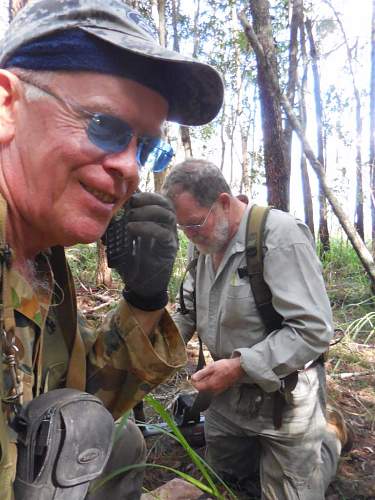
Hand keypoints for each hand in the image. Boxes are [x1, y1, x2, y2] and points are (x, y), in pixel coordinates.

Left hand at [113, 192, 177, 309]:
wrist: (141, 287)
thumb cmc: (132, 263)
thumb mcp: (122, 241)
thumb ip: (119, 227)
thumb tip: (107, 212)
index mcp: (158, 222)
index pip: (159, 200)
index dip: (146, 194)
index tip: (130, 195)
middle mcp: (167, 227)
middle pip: (167, 204)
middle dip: (149, 199)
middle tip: (132, 203)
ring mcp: (170, 238)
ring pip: (168, 215)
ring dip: (148, 211)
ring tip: (131, 216)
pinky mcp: (169, 250)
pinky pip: (163, 234)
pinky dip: (147, 228)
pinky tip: (132, 228)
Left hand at [191, 358, 244, 394]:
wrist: (237, 368)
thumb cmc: (225, 366)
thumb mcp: (211, 367)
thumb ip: (201, 374)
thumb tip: (192, 378)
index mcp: (210, 385)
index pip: (197, 387)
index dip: (194, 380)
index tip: (195, 374)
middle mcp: (214, 390)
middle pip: (202, 387)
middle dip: (201, 379)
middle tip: (203, 370)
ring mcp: (218, 390)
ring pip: (207, 387)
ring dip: (206, 379)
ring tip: (209, 371)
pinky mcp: (222, 388)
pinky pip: (213, 386)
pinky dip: (211, 381)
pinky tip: (214, 374)